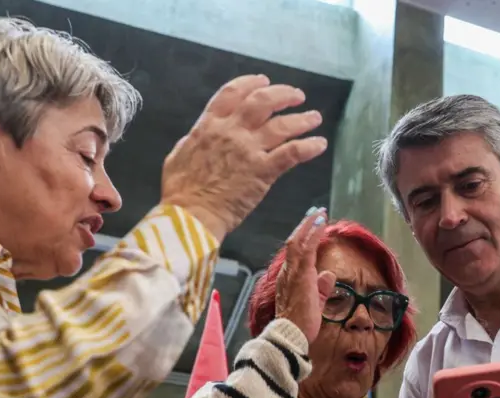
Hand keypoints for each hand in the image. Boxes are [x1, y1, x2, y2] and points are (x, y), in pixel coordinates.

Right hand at [161, 75, 326, 240]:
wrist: (191, 214)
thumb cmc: (180, 190)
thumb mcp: (179, 154)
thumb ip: (195, 140)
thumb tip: (201, 135)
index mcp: (209, 125)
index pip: (233, 93)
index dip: (251, 83)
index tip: (264, 80)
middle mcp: (232, 131)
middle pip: (263, 101)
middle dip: (283, 94)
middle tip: (297, 96)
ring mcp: (249, 150)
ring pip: (282, 125)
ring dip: (302, 119)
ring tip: (315, 117)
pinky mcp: (263, 171)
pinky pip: (292, 153)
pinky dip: (308, 146)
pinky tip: (320, 144)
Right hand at [275, 208, 335, 341]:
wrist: (290, 334)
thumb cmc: (300, 324)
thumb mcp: (314, 302)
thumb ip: (321, 288)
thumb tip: (329, 274)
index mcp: (288, 279)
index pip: (295, 253)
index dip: (303, 238)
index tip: (312, 227)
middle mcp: (287, 272)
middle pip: (294, 242)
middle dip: (305, 226)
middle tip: (316, 213)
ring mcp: (293, 272)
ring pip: (298, 241)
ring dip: (309, 225)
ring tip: (319, 213)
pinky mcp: (301, 274)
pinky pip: (306, 248)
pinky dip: (313, 234)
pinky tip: (321, 224)